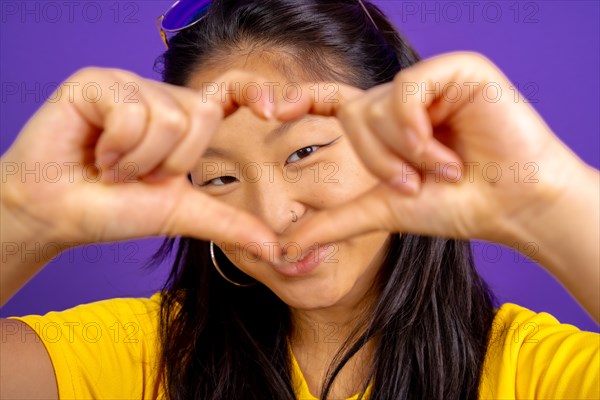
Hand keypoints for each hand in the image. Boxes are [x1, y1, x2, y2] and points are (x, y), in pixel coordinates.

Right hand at [0, 67, 278, 257]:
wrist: (58, 214)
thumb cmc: (115, 209)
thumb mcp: (180, 213)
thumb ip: (228, 225)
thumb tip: (276, 250)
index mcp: (183, 118)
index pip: (228, 90)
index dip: (252, 90)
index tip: (272, 110)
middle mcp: (159, 95)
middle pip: (202, 114)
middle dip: (171, 162)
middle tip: (138, 174)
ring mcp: (128, 84)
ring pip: (169, 117)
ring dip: (140, 161)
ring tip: (113, 168)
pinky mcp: (97, 82)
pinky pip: (132, 111)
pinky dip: (118, 148)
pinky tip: (97, 154)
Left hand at [278, 52, 591, 250]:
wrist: (509, 206)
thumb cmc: (454, 205)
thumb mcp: (382, 211)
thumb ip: (333, 223)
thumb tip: (285, 249)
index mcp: (388, 123)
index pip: (336, 101)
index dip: (304, 98)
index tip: (272, 109)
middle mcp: (406, 98)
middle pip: (356, 114)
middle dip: (379, 161)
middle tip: (415, 183)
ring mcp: (431, 81)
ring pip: (380, 104)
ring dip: (404, 153)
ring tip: (442, 170)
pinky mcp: (458, 70)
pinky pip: (408, 91)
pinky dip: (416, 131)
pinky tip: (447, 154)